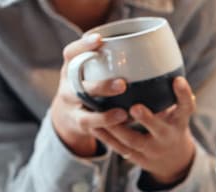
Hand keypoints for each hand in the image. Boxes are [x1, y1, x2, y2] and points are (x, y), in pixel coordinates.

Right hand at [50, 33, 130, 156]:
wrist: (67, 114)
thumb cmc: (87, 84)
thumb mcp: (87, 69)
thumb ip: (106, 60)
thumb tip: (148, 47)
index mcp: (71, 69)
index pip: (71, 54)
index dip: (83, 46)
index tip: (99, 39)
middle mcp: (67, 88)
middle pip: (79, 87)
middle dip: (101, 86)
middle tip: (123, 84)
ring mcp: (72, 108)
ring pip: (85, 113)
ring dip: (105, 115)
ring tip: (124, 114)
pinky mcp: (79, 124)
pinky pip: (93, 127)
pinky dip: (108, 127)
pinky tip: (125, 124)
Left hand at [90, 77, 197, 185]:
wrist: (171, 161)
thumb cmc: (171, 125)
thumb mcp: (177, 112)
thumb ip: (169, 92)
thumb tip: (156, 56)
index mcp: (179, 122)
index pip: (186, 108)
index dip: (183, 94)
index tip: (178, 79)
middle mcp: (167, 136)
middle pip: (159, 129)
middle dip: (147, 119)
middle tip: (135, 107)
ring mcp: (151, 149)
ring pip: (132, 140)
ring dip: (116, 128)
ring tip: (102, 113)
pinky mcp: (137, 158)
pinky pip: (119, 148)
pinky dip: (105, 137)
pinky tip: (93, 124)